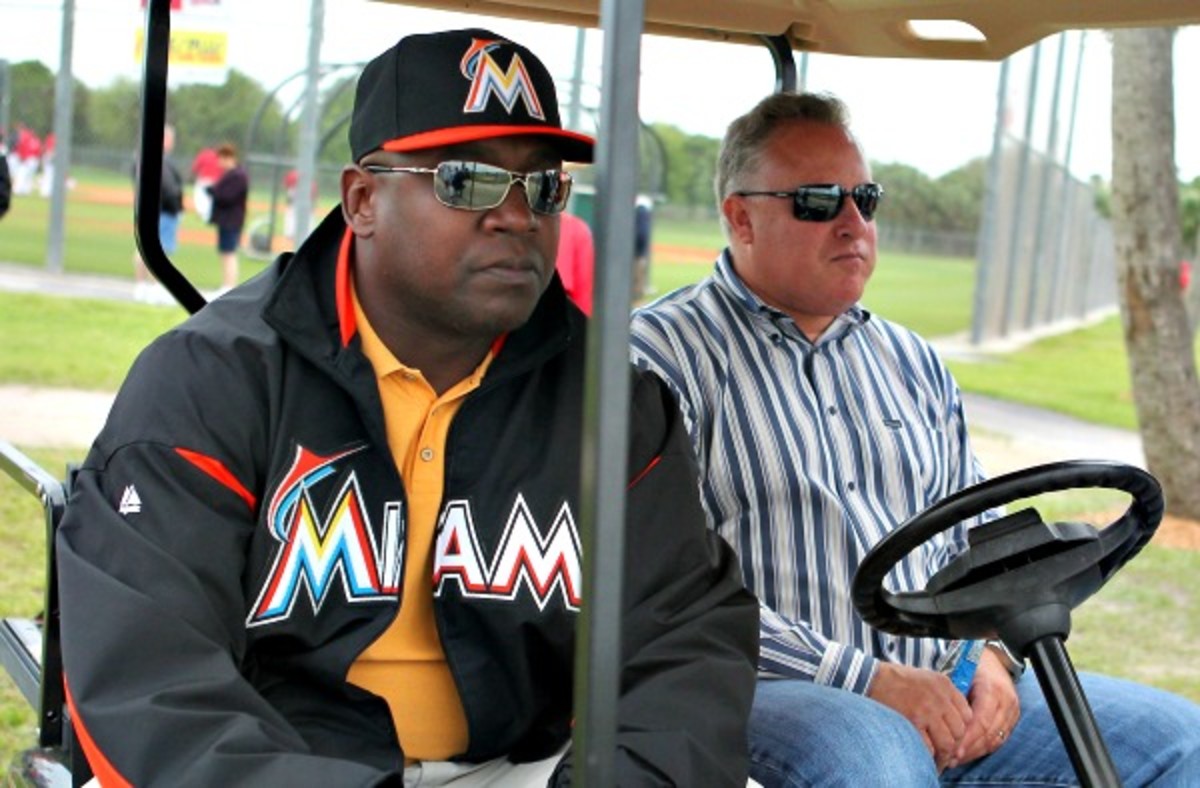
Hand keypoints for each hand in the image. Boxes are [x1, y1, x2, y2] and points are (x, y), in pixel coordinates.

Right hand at [867, 662, 972, 770]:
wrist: (872, 678)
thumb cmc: (896, 679)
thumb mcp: (926, 677)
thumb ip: (942, 693)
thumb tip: (953, 717)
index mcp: (944, 685)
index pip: (966, 714)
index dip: (960, 727)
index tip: (952, 734)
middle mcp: (939, 697)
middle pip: (959, 730)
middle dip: (953, 742)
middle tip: (945, 750)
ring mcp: (927, 711)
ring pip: (948, 742)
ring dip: (943, 754)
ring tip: (937, 759)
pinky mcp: (913, 721)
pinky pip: (929, 747)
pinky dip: (928, 755)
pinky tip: (923, 755)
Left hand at [953, 648, 1020, 765]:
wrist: (994, 659)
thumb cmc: (973, 665)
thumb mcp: (961, 674)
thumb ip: (954, 695)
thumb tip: (940, 718)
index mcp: (993, 690)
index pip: (982, 721)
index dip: (967, 738)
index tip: (953, 749)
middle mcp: (1006, 702)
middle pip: (989, 734)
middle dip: (969, 749)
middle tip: (950, 759)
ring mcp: (1012, 712)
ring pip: (994, 739)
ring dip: (975, 752)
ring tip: (955, 759)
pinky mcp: (1013, 719)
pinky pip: (999, 739)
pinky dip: (983, 748)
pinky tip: (968, 753)